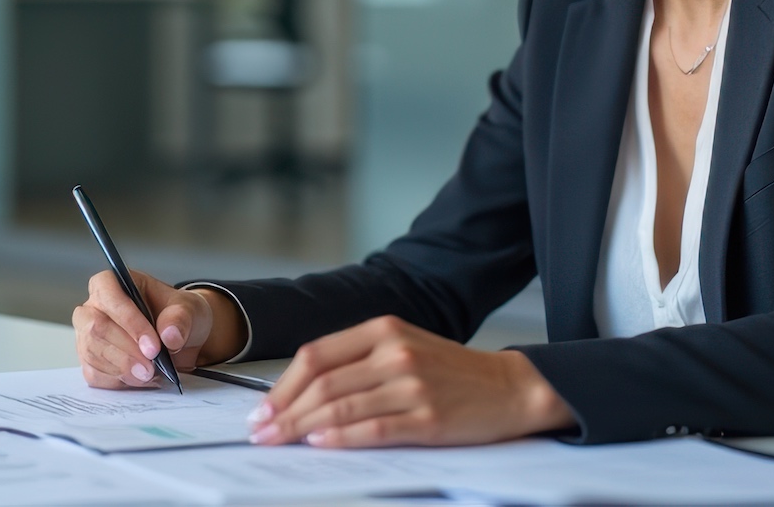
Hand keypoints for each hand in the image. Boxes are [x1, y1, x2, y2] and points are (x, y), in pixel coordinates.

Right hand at [72, 270, 243, 388]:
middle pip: (95, 329)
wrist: (177, 339)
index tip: (153, 347)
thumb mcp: (188, 309)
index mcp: (111, 283)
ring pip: (92, 354)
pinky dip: (117, 381)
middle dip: (125, 352)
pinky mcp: (90, 361)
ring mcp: (87, 335)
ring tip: (149, 375)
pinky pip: (94, 374)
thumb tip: (170, 335)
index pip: (109, 296)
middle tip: (151, 368)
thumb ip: (180, 318)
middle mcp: (92, 307)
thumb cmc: (176, 316)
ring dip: (122, 369)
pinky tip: (138, 379)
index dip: (129, 322)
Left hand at [247, 315, 574, 447]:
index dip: (283, 385)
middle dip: (284, 411)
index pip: (316, 355)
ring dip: (303, 428)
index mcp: (382, 329)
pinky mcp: (428, 417)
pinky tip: (320, 444)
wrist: (511, 386)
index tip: (262, 408)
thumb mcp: (403, 346)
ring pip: (341, 406)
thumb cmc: (451, 370)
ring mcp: (412, 385)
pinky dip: (341, 438)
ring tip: (281, 442)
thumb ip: (358, 361)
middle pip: (322, 383)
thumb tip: (305, 393)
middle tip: (262, 432)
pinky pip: (373, 429)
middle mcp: (394, 353)